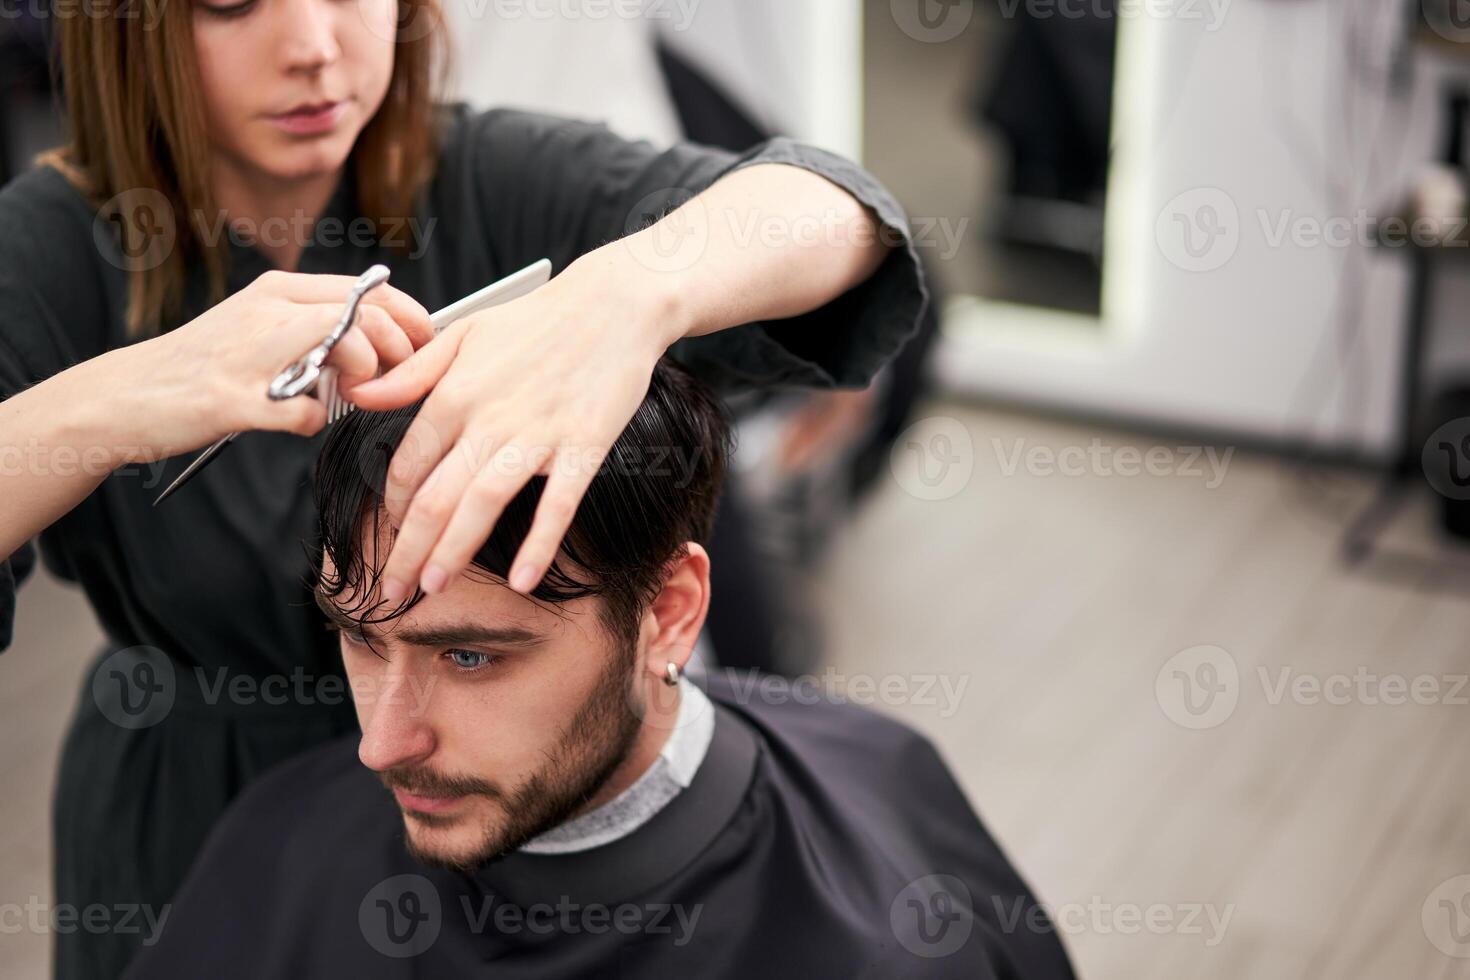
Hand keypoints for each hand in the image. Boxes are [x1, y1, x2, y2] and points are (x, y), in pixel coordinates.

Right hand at [108, 269, 431, 456]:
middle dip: (398, 353)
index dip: (413, 321)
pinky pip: (301, 413)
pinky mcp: (231, 399)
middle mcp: (267, 311)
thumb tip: (383, 337)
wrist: (125, 395)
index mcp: (279, 291)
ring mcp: (249, 353)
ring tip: (347, 397)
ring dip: (361, 378)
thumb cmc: (204, 367)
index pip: (372, 290)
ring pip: (341, 344)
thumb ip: (314, 325)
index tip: (425, 349)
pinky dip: (311, 424)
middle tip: (391, 382)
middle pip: (367, 315)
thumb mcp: (260, 327)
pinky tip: (297, 423)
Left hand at [346, 255, 679, 599]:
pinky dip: (539, 544)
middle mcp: (489, 418)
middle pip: (434, 497)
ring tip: (433, 589)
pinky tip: (523, 580)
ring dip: (453, 552)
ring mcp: (538, 435)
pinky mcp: (584, 447)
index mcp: (455, 393)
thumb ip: (411, 373)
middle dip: (406, 552)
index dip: (391, 507)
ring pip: (482, 504)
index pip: (408, 465)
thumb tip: (358, 396)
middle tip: (391, 592)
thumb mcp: (463, 333)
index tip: (389, 533)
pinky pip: (557, 505)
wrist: (613, 306)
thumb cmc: (537, 320)